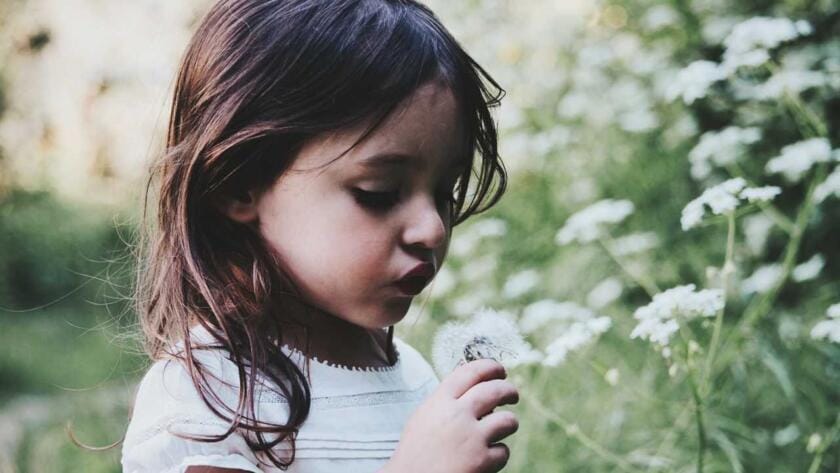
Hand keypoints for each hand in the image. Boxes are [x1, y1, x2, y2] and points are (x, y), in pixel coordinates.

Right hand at [383, 358, 519, 472]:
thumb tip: (472, 388)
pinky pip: (503, 451)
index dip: (490, 367)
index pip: (471, 372)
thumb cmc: (415, 453)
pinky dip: (498, 455)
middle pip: (495, 390)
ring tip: (505, 427)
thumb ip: (445, 402)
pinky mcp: (482, 461)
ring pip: (508, 420)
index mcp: (440, 401)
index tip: (499, 370)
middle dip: (509, 390)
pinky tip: (488, 457)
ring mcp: (471, 437)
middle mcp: (457, 415)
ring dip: (509, 423)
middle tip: (512, 395)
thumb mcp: (423, 418)